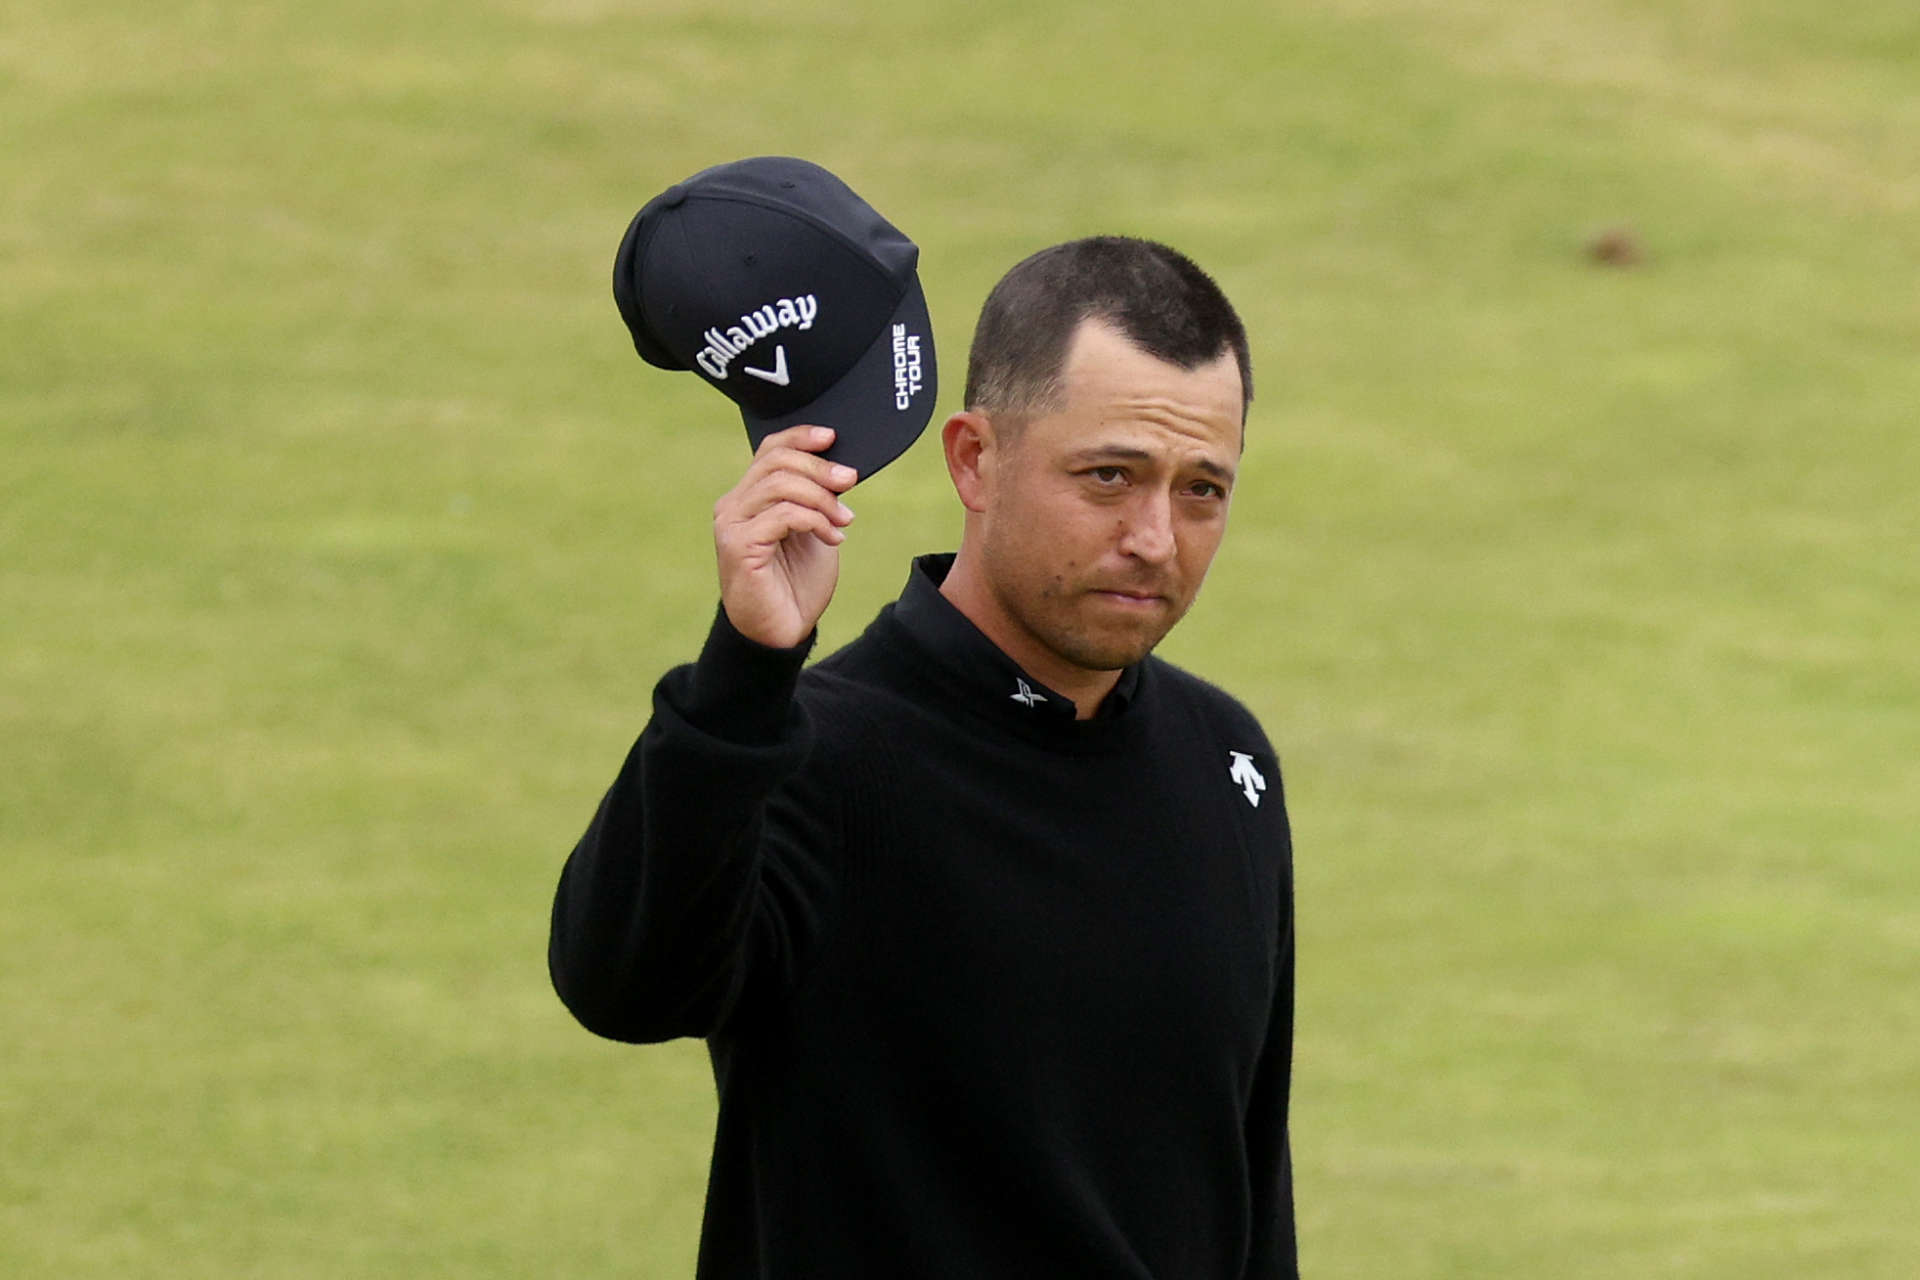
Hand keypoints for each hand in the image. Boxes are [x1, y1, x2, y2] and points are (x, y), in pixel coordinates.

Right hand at [713, 425, 858, 648]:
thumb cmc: (796, 584)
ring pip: (781, 485)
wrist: (783, 632)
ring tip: (844, 520)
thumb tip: (839, 468)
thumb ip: (817, 500)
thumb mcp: (813, 531)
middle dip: (820, 468)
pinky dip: (816, 521)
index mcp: (748, 497)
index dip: (801, 437)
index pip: (769, 450)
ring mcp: (731, 525)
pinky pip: (784, 515)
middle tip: (850, 481)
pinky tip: (833, 539)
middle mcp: (733, 506)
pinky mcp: (739, 545)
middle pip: (777, 461)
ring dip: (822, 498)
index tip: (833, 437)